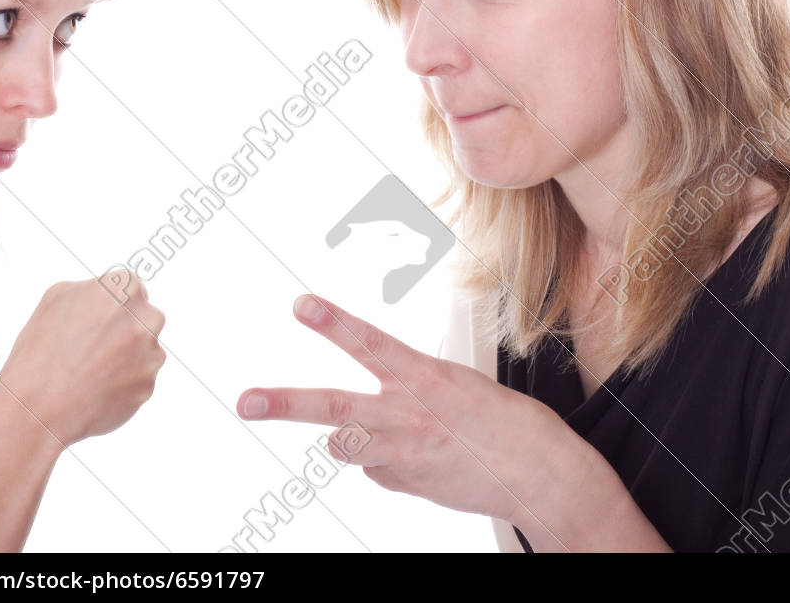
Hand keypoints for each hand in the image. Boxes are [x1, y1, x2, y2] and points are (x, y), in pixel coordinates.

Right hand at [0, 272, 165, 445]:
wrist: (37, 406)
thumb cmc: (40, 349)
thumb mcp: (56, 296)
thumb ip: (93, 288)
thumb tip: (111, 294)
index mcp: (124, 288)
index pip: (132, 288)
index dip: (112, 305)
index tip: (98, 319)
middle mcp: (146, 317)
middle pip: (145, 318)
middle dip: (126, 329)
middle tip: (95, 346)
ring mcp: (150, 354)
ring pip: (145, 351)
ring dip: (126, 358)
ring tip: (89, 371)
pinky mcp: (148, 386)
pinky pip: (139, 381)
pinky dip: (122, 385)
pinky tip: (94, 390)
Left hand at [237, 294, 580, 526]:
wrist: (544, 480)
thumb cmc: (512, 426)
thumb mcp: (460, 386)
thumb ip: (409, 390)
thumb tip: (373, 405)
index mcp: (428, 380)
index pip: (372, 344)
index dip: (334, 323)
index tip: (300, 304)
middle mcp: (409, 417)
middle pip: (334, 408)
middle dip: (284, 403)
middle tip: (245, 400)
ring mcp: (404, 456)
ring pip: (346, 444)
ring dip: (342, 437)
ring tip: (359, 432)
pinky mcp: (407, 483)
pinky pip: (376, 467)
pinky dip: (384, 460)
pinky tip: (417, 456)